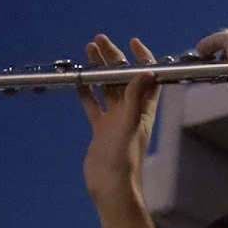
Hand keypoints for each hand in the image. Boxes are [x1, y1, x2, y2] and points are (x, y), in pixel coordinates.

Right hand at [78, 35, 159, 201]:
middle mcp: (131, 112)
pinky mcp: (101, 129)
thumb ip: (136, 98)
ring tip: (89, 51)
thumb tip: (147, 72)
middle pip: (123, 79)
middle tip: (100, 40)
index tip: (133, 42)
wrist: (111, 186)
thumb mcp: (130, 125)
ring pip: (107, 88)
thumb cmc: (124, 160)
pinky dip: (87, 92)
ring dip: (100, 70)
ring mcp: (115, 120)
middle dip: (114, 59)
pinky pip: (93, 106)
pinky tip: (80, 80)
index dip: (142, 59)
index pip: (147, 79)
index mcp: (144, 110)